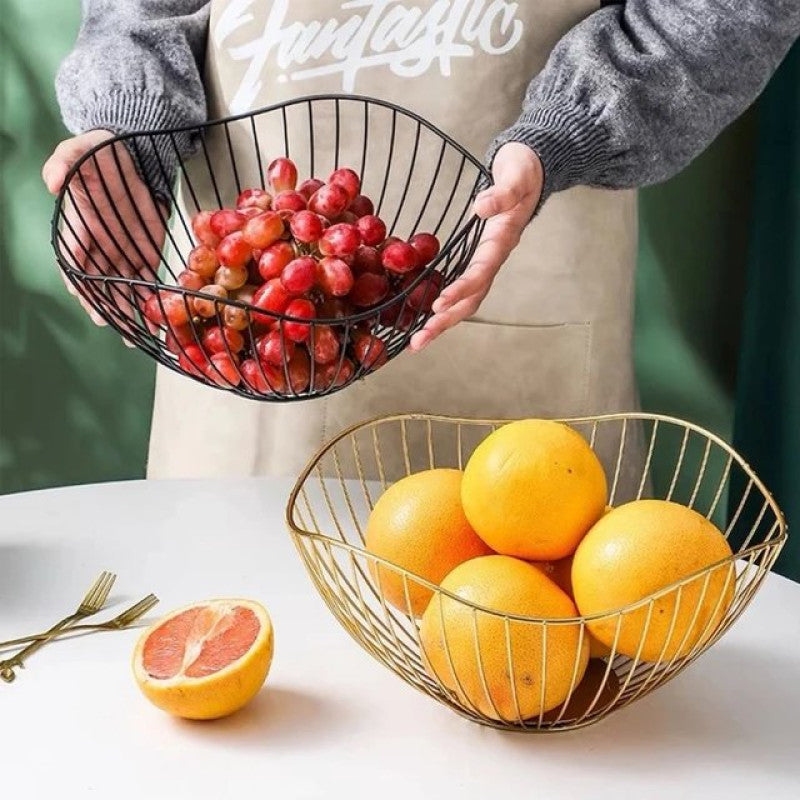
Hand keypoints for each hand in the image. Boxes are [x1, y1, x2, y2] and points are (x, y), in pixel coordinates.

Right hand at [43, 129, 166, 340]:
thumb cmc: (93, 155)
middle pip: (103, 284)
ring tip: (146, 333)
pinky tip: (164, 314)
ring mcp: (122, 250)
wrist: (124, 151)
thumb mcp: (74, 152)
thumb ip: (62, 164)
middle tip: (123, 331)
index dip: (82, 286)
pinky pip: (149, 275)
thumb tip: (53, 180)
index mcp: (77, 228)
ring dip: (135, 310)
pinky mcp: (145, 248)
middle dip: (113, 309)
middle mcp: (99, 246)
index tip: (92, 305)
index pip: (75, 263)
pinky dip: (155, 295)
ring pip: (126, 287)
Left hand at [409, 143, 542, 351]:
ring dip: (441, 322)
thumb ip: (502, 193)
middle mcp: (493, 258)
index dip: (460, 290)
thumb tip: (481, 207)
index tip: (438, 304)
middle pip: (471, 300)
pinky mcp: (475, 258)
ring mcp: (484, 261)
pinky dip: (442, 306)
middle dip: (445, 322)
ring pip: (465, 300)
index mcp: (502, 241)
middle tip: (418, 342)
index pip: (480, 273)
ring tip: (416, 342)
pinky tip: (421, 319)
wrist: (530, 170)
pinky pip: (458, 288)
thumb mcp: (516, 175)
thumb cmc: (522, 172)